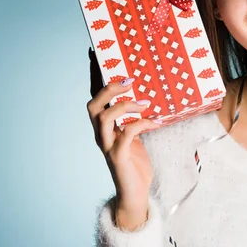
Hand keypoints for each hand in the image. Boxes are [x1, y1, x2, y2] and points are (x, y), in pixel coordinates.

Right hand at [87, 48, 161, 228]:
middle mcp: (100, 134)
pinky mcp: (118, 158)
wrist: (135, 193)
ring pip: (104, 118)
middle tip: (130, 79)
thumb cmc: (135, 162)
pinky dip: (139, 125)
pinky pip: (124, 136)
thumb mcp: (135, 134)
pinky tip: (154, 123)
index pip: (95, 96)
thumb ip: (135, 117)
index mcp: (103, 126)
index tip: (96, 53)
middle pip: (93, 104)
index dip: (94, 76)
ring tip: (145, 102)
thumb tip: (149, 94)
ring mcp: (107, 146)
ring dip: (125, 106)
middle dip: (109, 88)